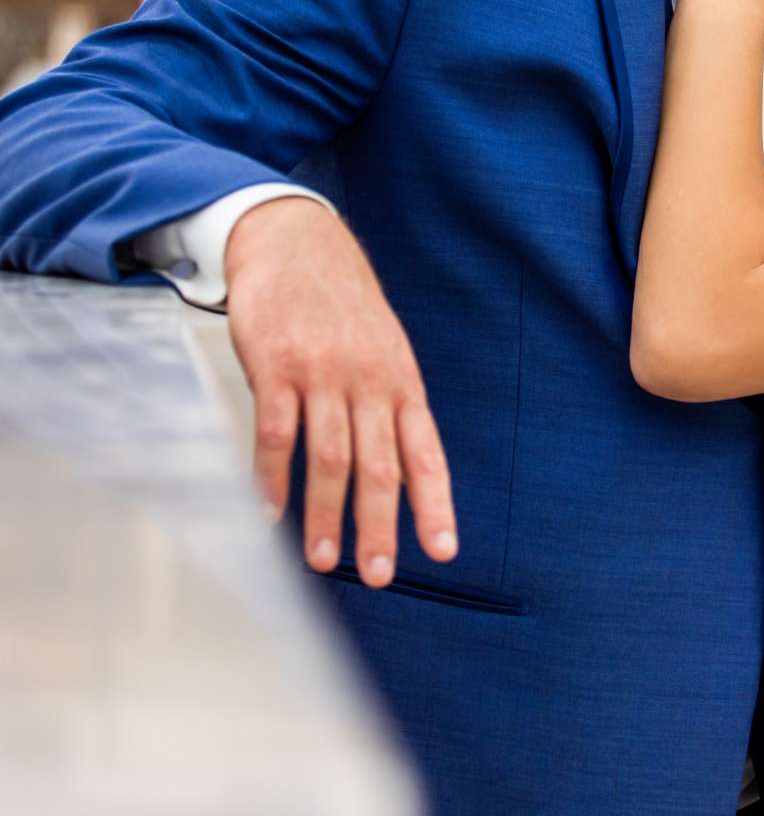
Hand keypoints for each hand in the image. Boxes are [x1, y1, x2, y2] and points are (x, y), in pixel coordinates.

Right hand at [224, 196, 457, 588]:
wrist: (296, 241)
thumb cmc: (342, 304)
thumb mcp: (384, 350)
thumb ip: (391, 410)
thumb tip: (401, 477)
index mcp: (401, 382)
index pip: (426, 453)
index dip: (435, 505)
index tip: (442, 550)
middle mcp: (369, 381)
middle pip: (380, 467)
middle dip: (380, 527)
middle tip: (377, 574)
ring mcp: (323, 374)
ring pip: (330, 458)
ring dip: (326, 515)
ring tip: (324, 560)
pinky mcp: (277, 367)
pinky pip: (277, 434)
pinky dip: (273, 479)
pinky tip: (269, 512)